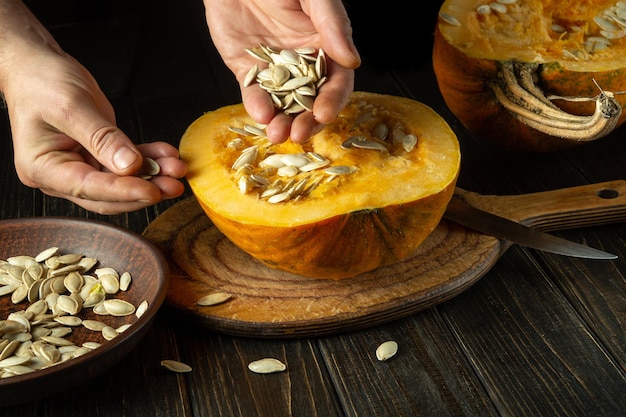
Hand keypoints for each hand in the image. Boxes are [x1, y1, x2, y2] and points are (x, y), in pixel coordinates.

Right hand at [1, 47, 186, 214]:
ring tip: (177, 170)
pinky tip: (167, 156)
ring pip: (122, 181)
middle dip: (144, 190)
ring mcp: (80, 167)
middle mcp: (61, 175)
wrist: (38, 65)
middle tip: (174, 185)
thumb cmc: (42, 82)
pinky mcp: (98, 156)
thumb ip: (102, 138)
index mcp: (43, 168)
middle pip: (108, 194)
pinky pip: (126, 164)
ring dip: (152, 176)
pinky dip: (148, 159)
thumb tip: (129, 166)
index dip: (123, 192)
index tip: (152, 191)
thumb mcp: (72, 106)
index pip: (89, 189)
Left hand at [204, 0, 360, 142]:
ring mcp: (274, 71)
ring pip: (282, 104)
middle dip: (306, 121)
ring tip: (277, 134)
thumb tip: (352, 60)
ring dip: (282, 122)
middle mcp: (302, 66)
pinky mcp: (247, 71)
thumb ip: (333, 26)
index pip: (336, 82)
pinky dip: (256, 105)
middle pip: (310, 101)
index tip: (323, 113)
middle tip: (299, 134)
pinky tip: (260, 113)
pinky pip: (253, 93)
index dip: (332, 100)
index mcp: (325, 49)